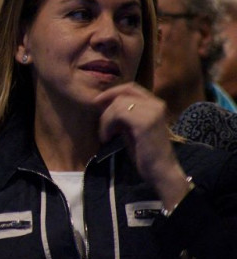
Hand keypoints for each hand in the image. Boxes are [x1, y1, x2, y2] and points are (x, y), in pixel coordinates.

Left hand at [95, 83, 191, 211]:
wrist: (160, 171)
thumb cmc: (145, 152)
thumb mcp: (130, 127)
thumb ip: (122, 114)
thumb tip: (102, 102)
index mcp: (155, 104)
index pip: (130, 87)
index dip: (111, 92)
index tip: (97, 102)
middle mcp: (156, 104)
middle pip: (124, 92)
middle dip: (106, 104)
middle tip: (100, 122)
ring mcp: (152, 112)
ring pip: (118, 104)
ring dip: (106, 120)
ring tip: (106, 135)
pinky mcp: (145, 122)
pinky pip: (118, 114)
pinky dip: (108, 125)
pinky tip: (108, 138)